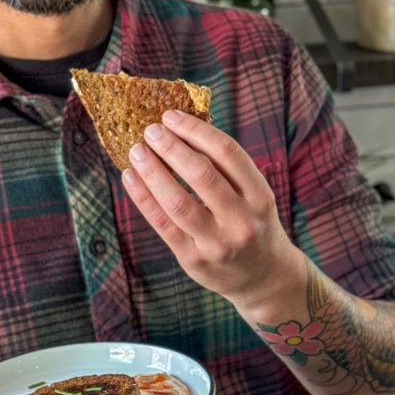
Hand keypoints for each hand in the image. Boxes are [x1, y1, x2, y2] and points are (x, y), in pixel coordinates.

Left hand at [121, 109, 303, 307]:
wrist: (264, 278)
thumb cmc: (252, 224)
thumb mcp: (253, 196)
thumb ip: (225, 169)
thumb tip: (179, 130)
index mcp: (260, 196)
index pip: (227, 153)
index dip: (196, 130)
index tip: (171, 116)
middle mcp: (241, 220)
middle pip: (202, 175)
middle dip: (172, 148)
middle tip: (151, 130)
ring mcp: (217, 243)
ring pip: (178, 202)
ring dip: (153, 172)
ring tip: (136, 151)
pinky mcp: (193, 259)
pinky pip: (162, 224)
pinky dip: (143, 197)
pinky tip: (130, 177)